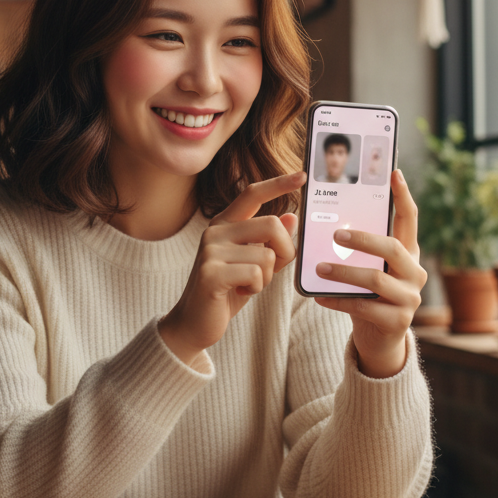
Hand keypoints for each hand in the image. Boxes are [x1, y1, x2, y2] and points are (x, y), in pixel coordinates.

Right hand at [159, 172, 303, 367]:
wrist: (194, 323)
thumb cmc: (226, 292)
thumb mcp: (253, 264)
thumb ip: (270, 242)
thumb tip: (292, 217)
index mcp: (225, 223)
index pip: (253, 194)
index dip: (279, 183)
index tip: (303, 175)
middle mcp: (215, 230)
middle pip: (271, 224)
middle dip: (284, 251)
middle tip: (271, 270)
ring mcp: (211, 250)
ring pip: (266, 254)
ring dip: (266, 277)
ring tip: (246, 285)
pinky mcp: (211, 273)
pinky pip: (255, 274)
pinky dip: (256, 288)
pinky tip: (238, 293)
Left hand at [313, 169, 425, 378]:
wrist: (378, 338)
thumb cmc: (368, 293)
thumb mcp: (369, 267)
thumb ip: (361, 249)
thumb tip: (330, 220)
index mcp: (409, 253)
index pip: (410, 219)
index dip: (403, 196)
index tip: (394, 173)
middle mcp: (415, 272)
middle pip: (392, 247)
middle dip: (362, 239)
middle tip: (336, 234)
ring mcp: (410, 298)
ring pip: (375, 278)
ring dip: (343, 272)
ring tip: (320, 268)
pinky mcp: (398, 321)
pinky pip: (363, 306)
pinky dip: (338, 299)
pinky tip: (319, 296)